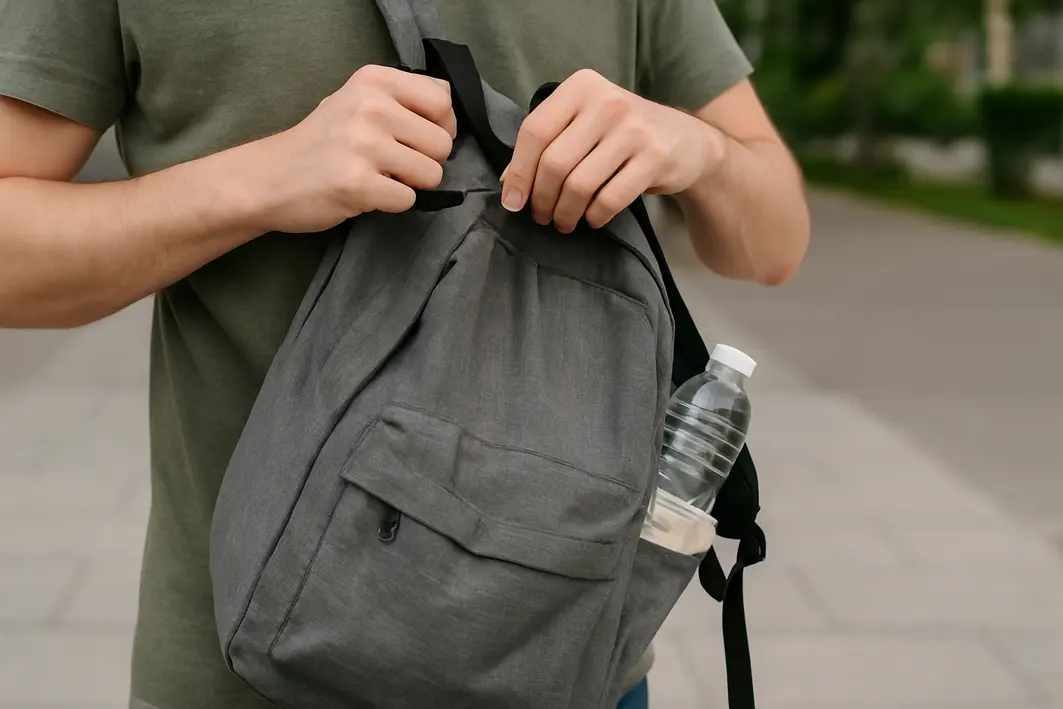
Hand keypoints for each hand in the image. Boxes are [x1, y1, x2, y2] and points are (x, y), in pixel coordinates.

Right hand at [254, 65, 456, 233]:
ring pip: (432, 174)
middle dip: (427, 161)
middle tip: (395, 164)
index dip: (442, 125)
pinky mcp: (358, 183)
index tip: (419, 137)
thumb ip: (401, 101)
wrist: (269, 177)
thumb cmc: (321, 142)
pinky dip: (393, 203)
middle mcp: (371, 107)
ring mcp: (364, 145)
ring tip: (380, 177)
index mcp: (374, 81)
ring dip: (412, 184)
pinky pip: (409, 199)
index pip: (443, 99)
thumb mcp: (356, 100)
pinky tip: (367, 193)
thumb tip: (449, 120)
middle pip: (443, 143)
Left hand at [500, 69, 723, 232]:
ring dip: (565, 213)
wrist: (687, 141)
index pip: (534, 131)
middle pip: (554, 162)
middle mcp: (607, 101)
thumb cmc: (623, 135)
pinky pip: (609, 199)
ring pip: (579, 184)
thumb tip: (509, 185)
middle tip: (541, 216)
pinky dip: (594, 216)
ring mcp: (633, 129)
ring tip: (564, 222)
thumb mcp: (585, 125)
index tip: (512, 203)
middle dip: (541, 199)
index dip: (518, 172)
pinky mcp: (654, 158)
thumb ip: (549, 143)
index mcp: (582, 86)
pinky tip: (592, 219)